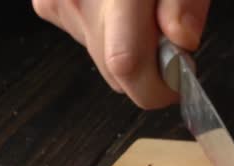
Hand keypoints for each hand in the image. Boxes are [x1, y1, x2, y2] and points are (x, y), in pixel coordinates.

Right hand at [32, 0, 210, 108]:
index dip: (157, 88)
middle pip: (116, 72)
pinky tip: (118, 5)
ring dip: (128, 49)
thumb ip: (187, 3)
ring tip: (141, 9)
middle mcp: (78, 1)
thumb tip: (182, 43)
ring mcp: (57, 3)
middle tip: (170, 37)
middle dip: (149, 69)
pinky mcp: (47, 5)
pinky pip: (86, 38)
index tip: (180, 82)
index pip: (127, 66)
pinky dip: (108, 32)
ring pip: (101, 59)